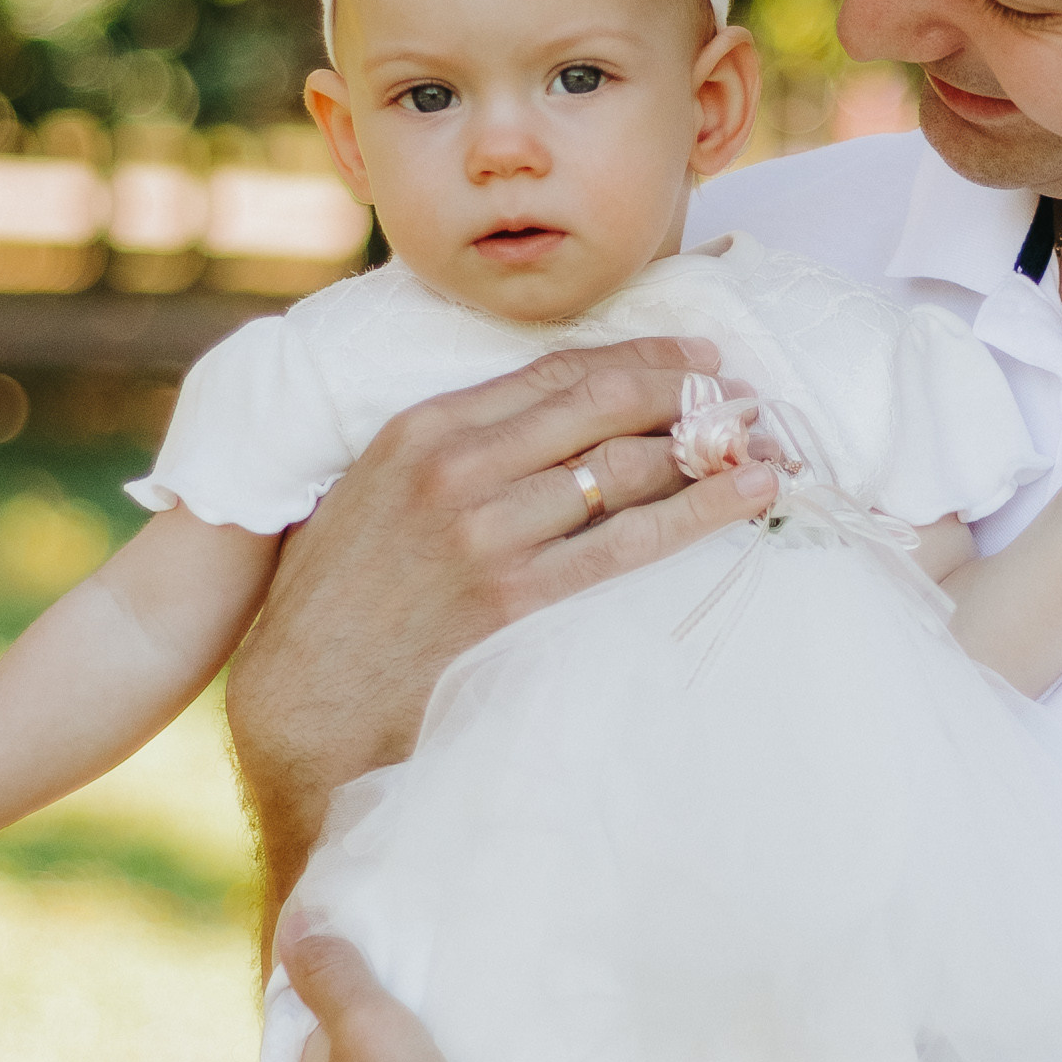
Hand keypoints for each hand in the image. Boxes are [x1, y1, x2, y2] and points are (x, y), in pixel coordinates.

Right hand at [224, 335, 778, 909]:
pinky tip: (750, 495)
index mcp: (420, 429)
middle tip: (746, 393)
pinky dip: (701, 511)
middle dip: (686, 390)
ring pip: (626, 467)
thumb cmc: (335, 604)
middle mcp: (456, 467)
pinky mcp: (514, 598)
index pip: (556, 372)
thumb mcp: (371, 495)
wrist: (299, 705)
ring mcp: (487, 532)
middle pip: (600, 405)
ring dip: (707, 446)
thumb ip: (446, 452)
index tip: (694, 356)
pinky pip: (629, 543)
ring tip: (763, 441)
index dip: (638, 358)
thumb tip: (536, 429)